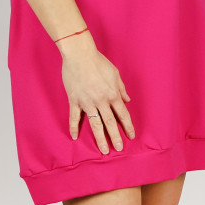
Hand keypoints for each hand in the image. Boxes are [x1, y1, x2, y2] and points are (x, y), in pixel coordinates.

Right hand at [60, 36, 134, 153]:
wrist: (79, 54)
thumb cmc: (98, 62)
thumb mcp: (115, 74)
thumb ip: (121, 88)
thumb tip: (127, 100)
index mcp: (112, 94)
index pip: (122, 114)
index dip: (127, 126)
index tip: (131, 136)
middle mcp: (101, 100)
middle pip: (110, 122)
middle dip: (115, 137)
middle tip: (118, 149)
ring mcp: (87, 102)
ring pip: (95, 123)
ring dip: (100, 138)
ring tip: (103, 150)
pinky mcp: (75, 100)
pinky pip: (74, 117)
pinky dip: (74, 127)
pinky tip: (75, 137)